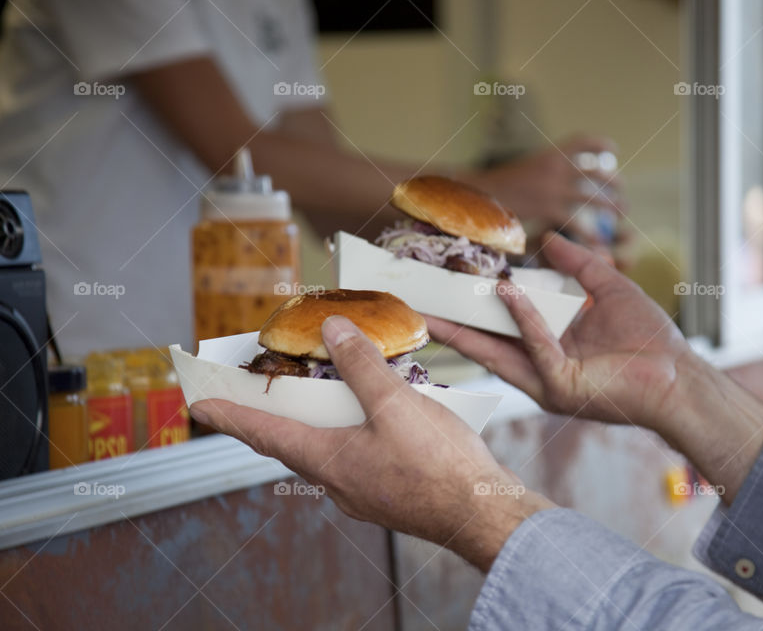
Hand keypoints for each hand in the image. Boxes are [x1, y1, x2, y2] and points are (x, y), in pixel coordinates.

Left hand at [189, 316, 553, 570]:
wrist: (481, 514)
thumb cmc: (439, 465)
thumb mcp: (396, 404)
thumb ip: (361, 366)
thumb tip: (333, 331)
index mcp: (328, 460)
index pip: (263, 433)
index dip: (229, 413)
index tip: (198, 403)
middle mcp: (337, 480)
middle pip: (290, 442)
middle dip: (267, 414)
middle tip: (250, 391)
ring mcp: (363, 490)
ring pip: (324, 448)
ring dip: (311, 421)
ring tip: (312, 392)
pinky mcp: (388, 490)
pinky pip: (354, 455)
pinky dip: (347, 429)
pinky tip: (371, 414)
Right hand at [428, 233, 690, 432]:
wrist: (680, 377)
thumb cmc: (651, 340)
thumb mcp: (608, 289)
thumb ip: (578, 266)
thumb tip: (549, 240)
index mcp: (548, 349)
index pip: (500, 328)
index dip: (472, 310)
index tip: (444, 290)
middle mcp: (539, 369)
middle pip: (485, 344)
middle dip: (450, 325)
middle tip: (416, 304)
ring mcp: (547, 381)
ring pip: (496, 352)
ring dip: (464, 329)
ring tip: (432, 307)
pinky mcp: (562, 388)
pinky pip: (536, 348)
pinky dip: (522, 318)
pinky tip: (506, 291)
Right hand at [459, 135, 626, 227]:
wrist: (477, 192)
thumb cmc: (497, 186)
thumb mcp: (524, 169)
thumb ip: (543, 171)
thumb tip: (558, 178)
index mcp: (549, 154)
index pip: (582, 141)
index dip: (600, 144)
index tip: (614, 148)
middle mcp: (555, 168)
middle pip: (596, 171)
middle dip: (614, 181)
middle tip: (622, 190)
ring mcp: (553, 188)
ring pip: (593, 196)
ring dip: (612, 205)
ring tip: (622, 212)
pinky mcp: (548, 210)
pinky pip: (578, 222)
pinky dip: (590, 233)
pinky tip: (599, 242)